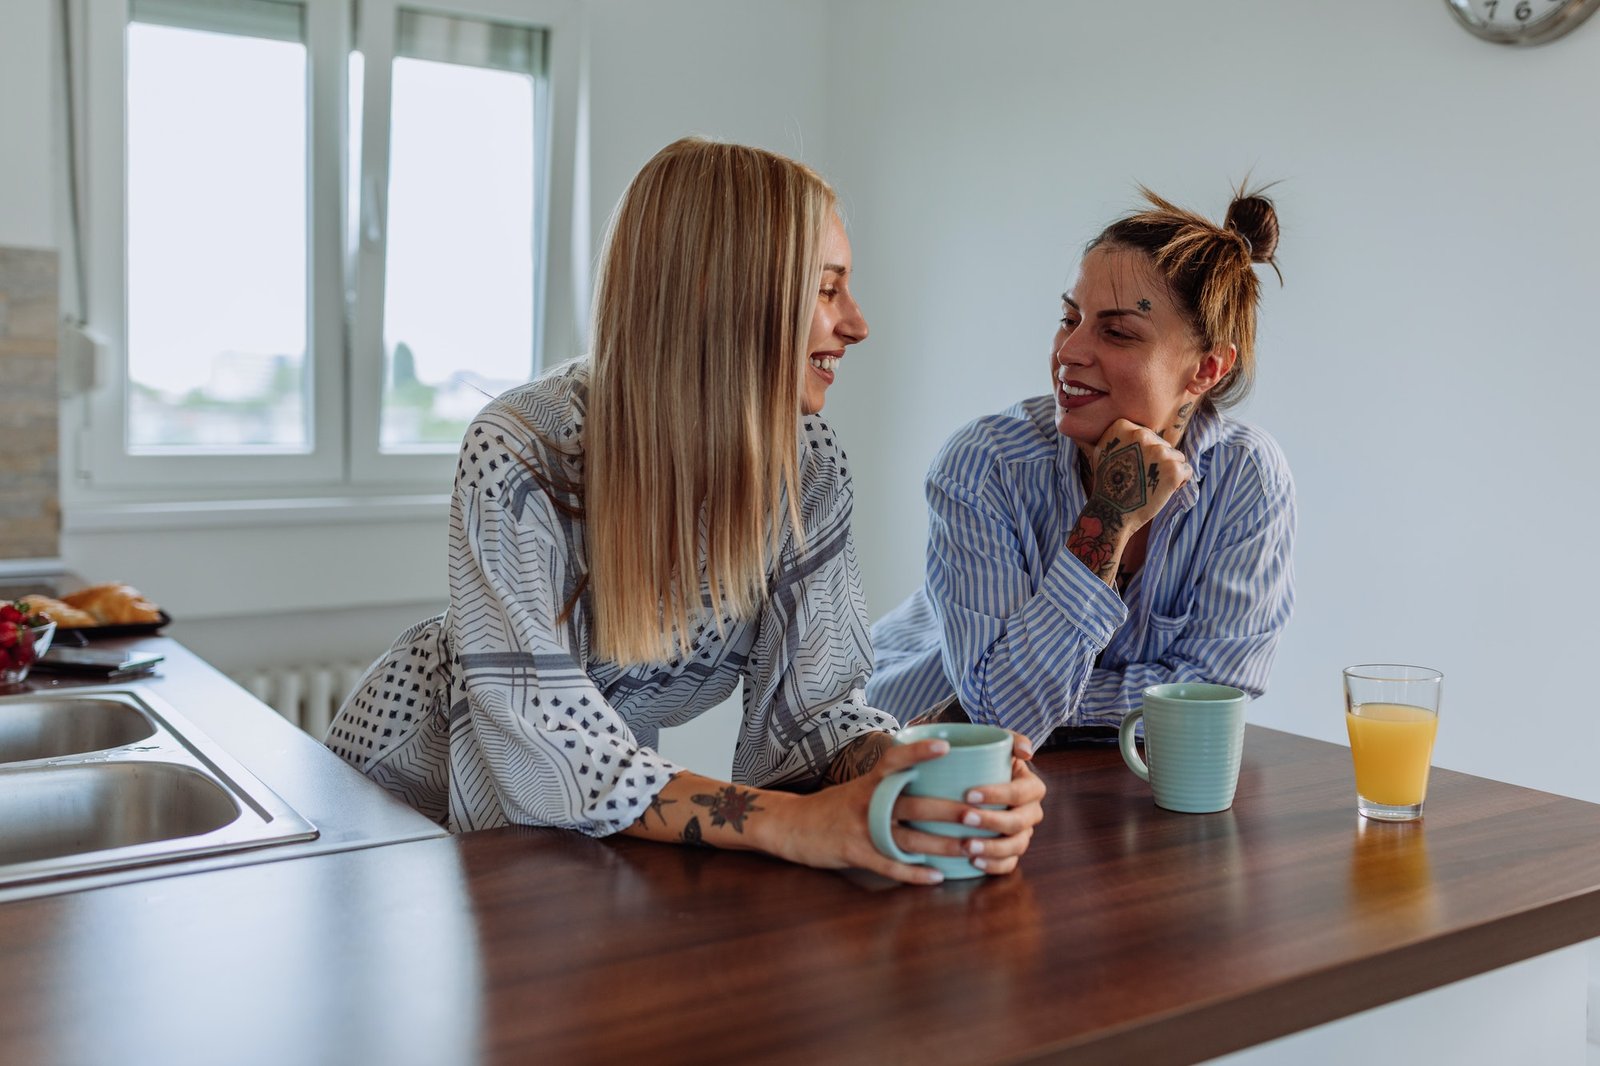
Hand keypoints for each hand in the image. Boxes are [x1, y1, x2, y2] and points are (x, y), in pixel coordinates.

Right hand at [766, 733, 1044, 884]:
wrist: (792, 826)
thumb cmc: (834, 805)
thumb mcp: (860, 787)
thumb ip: (891, 784)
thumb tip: (932, 778)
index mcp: (870, 781)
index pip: (896, 760)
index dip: (919, 752)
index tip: (946, 746)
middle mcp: (868, 802)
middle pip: (914, 805)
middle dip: (949, 811)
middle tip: (979, 814)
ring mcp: (862, 829)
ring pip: (909, 838)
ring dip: (942, 845)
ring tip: (971, 848)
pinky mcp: (855, 853)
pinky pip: (890, 865)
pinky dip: (915, 872)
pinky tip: (938, 876)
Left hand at [888, 732, 1043, 876]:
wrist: (968, 778)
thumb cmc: (982, 761)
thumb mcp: (995, 744)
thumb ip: (1011, 739)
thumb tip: (1027, 752)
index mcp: (1030, 787)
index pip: (1020, 792)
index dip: (998, 794)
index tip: (969, 793)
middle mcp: (1030, 812)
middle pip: (1020, 822)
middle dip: (993, 822)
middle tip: (965, 818)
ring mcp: (1022, 834)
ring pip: (1016, 846)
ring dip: (993, 848)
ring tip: (967, 847)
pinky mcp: (1010, 852)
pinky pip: (1009, 864)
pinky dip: (994, 865)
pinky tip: (973, 862)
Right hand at [1069, 419, 1192, 580]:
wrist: (1111, 512)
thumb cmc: (1107, 485)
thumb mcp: (1101, 451)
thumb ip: (1115, 436)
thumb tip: (1101, 425)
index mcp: (1124, 427)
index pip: (1148, 435)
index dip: (1143, 453)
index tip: (1130, 466)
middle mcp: (1142, 435)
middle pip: (1163, 445)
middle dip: (1157, 462)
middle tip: (1139, 479)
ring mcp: (1159, 451)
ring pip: (1177, 457)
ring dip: (1168, 472)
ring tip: (1149, 486)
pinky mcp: (1173, 470)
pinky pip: (1186, 471)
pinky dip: (1179, 483)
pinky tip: (1161, 491)